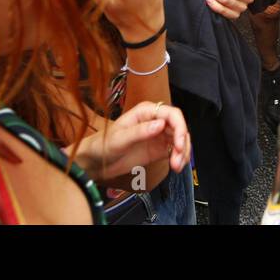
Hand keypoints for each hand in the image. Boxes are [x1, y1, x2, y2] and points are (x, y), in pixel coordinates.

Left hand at [70, 101, 190, 180]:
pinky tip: (176, 167)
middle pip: (179, 127)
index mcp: (146, 112)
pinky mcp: (159, 149)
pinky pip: (175, 151)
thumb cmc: (104, 145)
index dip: (180, 127)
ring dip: (183, 152)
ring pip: (180, 140)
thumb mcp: (120, 139)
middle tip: (177, 161)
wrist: (97, 161)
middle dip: (182, 143)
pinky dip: (179, 158)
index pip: (172, 114)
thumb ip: (140, 131)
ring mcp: (158, 135)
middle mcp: (156, 121)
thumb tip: (161, 124)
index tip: (178, 144)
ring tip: (176, 167)